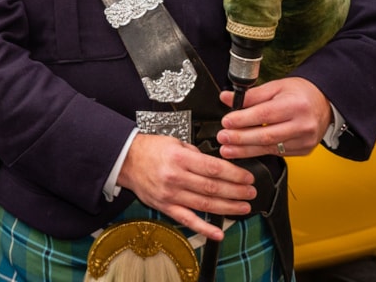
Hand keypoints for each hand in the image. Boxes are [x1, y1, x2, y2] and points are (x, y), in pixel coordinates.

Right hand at [116, 133, 256, 240]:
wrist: (125, 160)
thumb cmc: (150, 150)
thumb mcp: (175, 143)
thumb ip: (196, 154)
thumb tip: (216, 165)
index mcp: (179, 159)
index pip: (214, 168)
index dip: (234, 174)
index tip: (247, 177)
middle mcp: (176, 178)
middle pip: (212, 187)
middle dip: (236, 191)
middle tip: (250, 192)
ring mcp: (171, 195)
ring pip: (204, 205)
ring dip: (227, 208)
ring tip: (243, 207)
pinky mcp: (165, 207)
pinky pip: (187, 220)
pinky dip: (204, 228)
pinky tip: (218, 232)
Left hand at [216, 77, 331, 159]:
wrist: (324, 103)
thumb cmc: (299, 93)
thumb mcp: (276, 87)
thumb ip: (251, 95)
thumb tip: (226, 98)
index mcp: (295, 105)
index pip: (264, 114)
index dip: (243, 120)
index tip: (226, 122)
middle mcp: (303, 124)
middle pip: (267, 135)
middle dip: (241, 138)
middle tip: (223, 138)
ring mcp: (305, 140)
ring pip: (270, 148)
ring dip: (246, 150)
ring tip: (228, 149)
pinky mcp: (304, 150)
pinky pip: (277, 153)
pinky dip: (259, 152)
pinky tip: (245, 151)